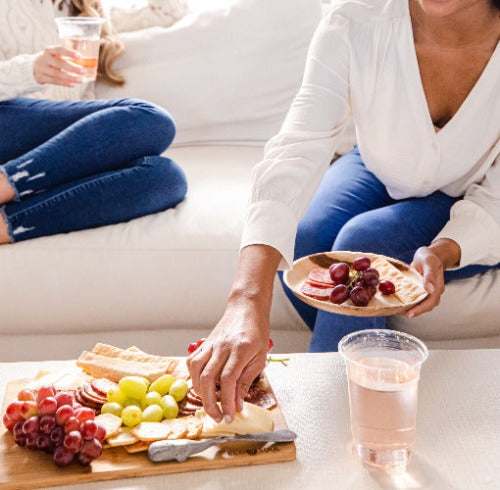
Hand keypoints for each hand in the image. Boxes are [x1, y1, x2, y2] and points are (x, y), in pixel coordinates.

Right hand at [33, 46, 84, 85]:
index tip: (80, 57)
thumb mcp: (55, 56)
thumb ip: (67, 58)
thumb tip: (86, 64)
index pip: (59, 49)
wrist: (33, 67)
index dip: (70, 53)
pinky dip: (65, 83)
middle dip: (72, 68)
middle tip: (83, 71)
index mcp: (49, 51)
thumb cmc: (50, 61)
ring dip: (70, 77)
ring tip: (81, 80)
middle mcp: (45, 58)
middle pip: (59, 63)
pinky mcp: (41, 77)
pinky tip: (73, 84)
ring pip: (57, 74)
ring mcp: (42, 68)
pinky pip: (55, 81)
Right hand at [186, 303, 268, 423]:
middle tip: (218, 417)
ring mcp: (211, 344)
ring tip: (210, 403)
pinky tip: (202, 385)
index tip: (229, 416)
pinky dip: (193, 377)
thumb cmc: (257, 332)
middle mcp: (222, 347)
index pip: (229, 379)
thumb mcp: (259, 358)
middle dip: (210, 403)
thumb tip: (237, 405)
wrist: (246, 308)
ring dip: (200, 391)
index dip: (227, 401)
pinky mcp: (205, 344)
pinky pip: (192, 361)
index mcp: (240, 350)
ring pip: (196, 370)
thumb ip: (246, 382)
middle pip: (208, 377)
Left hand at [406, 239, 460, 317]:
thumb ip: (429, 275)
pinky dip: (409, 302)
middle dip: (415, 311)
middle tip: (401, 313)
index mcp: (438, 286)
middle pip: (426, 306)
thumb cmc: (429, 257)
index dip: (421, 309)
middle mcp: (434, 291)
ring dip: (411, 309)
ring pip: (421, 304)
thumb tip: (430, 290)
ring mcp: (428, 292)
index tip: (410, 313)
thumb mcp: (428, 263)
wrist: (428, 255)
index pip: (431, 302)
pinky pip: (416, 299)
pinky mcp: (421, 290)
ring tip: (399, 311)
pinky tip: (400, 303)